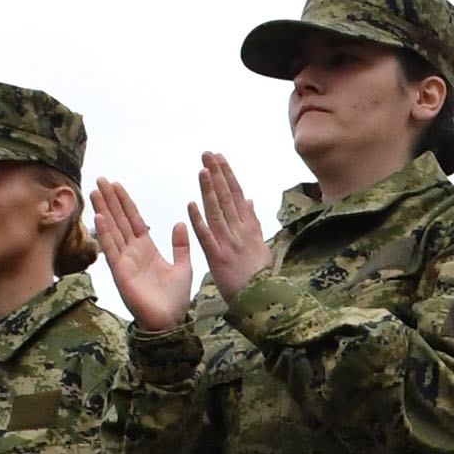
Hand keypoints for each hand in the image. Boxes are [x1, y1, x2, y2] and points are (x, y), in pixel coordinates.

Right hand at [91, 178, 195, 329]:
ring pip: (112, 230)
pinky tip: (99, 216)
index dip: (125, 202)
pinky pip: (112, 249)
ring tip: (95, 191)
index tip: (117, 185)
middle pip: (119, 220)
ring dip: (104, 210)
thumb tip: (180, 223)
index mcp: (147, 249)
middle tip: (100, 179)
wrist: (171, 322)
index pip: (133, 220)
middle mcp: (132, 252)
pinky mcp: (121, 273)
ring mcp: (125, 261)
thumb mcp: (183, 266)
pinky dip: (106, 233)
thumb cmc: (175, 299)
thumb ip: (181, 245)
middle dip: (110, 199)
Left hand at [189, 150, 269, 298]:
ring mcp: (228, 243)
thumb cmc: (259, 274)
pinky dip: (199, 221)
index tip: (219, 157)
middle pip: (226, 198)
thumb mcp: (260, 243)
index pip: (236, 195)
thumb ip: (253, 220)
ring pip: (217, 212)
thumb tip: (248, 199)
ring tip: (202, 170)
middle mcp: (239, 231)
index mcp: (248, 227)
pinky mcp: (218, 258)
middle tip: (207, 154)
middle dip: (217, 174)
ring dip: (209, 190)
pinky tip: (191, 205)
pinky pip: (207, 237)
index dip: (227, 175)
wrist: (262, 300)